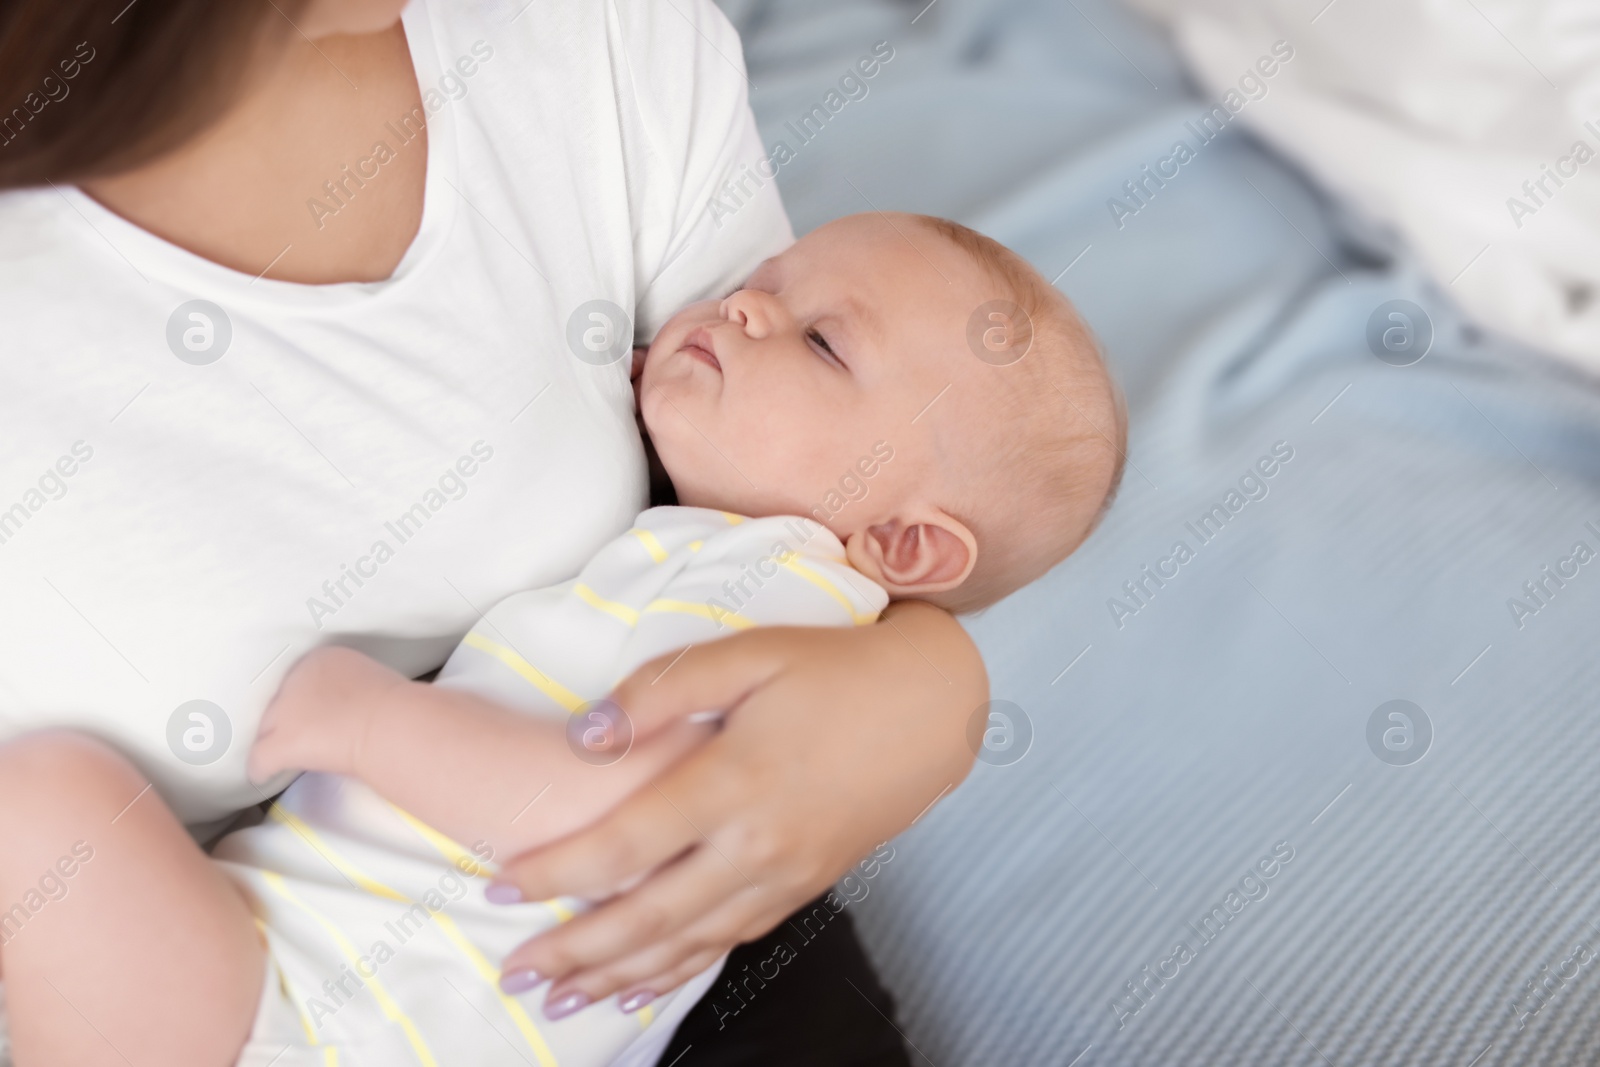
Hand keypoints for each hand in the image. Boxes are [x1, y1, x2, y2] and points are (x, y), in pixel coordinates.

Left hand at [249, 645, 408, 782]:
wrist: (391, 724)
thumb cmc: (397, 706)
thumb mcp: (373, 681)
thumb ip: (353, 688)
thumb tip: (353, 706)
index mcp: (322, 660)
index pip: (301, 680)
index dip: (307, 700)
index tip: (319, 713)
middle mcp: (297, 679)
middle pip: (278, 702)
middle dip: (289, 719)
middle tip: (304, 735)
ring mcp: (285, 711)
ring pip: (265, 729)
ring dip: (274, 741)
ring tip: (282, 755)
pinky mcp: (281, 743)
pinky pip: (259, 760)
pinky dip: (262, 769)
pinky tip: (264, 777)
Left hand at [491, 600, 984, 1013]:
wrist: (934, 707)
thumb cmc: (834, 669)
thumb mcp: (748, 654)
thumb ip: (663, 692)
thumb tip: (583, 738)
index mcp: (734, 782)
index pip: (624, 846)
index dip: (555, 870)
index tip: (500, 880)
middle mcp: (758, 845)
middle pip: (648, 918)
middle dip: (574, 952)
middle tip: (514, 973)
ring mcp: (786, 875)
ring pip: (688, 944)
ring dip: (619, 978)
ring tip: (562, 999)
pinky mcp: (806, 887)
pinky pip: (731, 943)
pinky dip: (680, 972)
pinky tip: (645, 988)